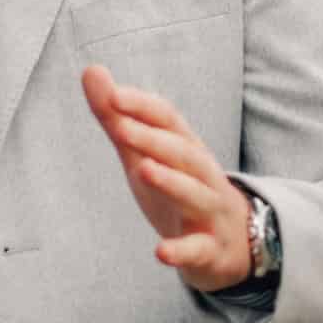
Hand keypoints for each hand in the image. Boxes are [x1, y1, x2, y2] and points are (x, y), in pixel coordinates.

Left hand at [82, 65, 253, 291]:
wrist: (231, 245)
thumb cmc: (180, 191)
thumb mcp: (145, 155)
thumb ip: (118, 119)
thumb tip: (91, 70)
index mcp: (186, 148)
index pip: (169, 120)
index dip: (143, 107)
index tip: (114, 95)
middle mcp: (203, 175)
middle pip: (184, 153)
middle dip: (155, 140)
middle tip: (122, 129)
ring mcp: (210, 212)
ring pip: (195, 194)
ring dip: (171, 182)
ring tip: (144, 171)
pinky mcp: (210, 249)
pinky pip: (198, 249)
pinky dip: (181, 251)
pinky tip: (160, 252)